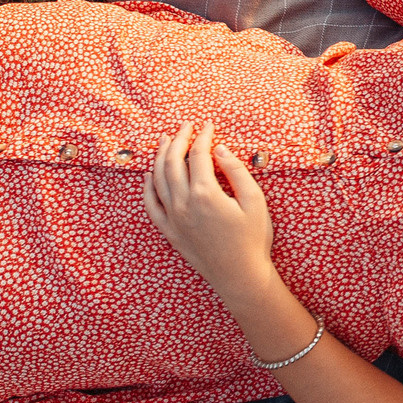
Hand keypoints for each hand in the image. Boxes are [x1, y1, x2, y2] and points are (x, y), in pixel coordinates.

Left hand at [142, 121, 278, 303]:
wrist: (240, 276)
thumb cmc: (253, 239)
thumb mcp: (255, 201)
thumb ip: (236, 171)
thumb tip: (219, 150)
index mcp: (206, 193)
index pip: (199, 155)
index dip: (203, 136)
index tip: (207, 125)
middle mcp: (183, 203)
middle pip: (174, 162)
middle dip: (178, 140)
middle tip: (186, 127)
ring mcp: (173, 218)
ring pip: (158, 179)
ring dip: (161, 157)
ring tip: (166, 141)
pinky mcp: (170, 232)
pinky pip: (151, 205)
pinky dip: (147, 187)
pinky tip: (149, 175)